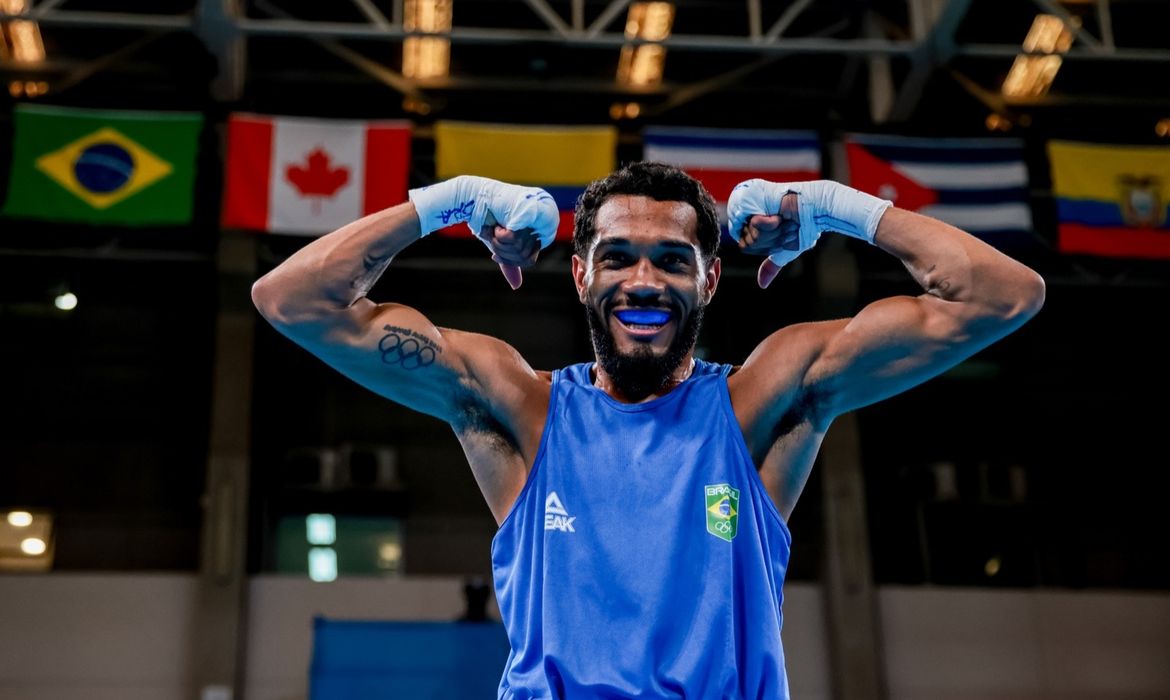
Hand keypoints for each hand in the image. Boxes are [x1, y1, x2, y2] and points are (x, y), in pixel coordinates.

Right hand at [410, 175, 558, 289]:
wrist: (473, 198)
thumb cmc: (487, 218)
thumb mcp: (502, 245)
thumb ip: (511, 263)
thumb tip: (517, 285)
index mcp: (542, 226)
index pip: (530, 259)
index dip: (510, 259)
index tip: (494, 253)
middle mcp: (547, 216)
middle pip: (526, 256)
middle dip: (504, 252)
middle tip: (495, 237)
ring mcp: (541, 211)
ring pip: (520, 248)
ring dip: (501, 243)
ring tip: (497, 228)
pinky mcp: (530, 210)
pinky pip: (515, 239)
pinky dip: (501, 235)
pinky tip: (497, 225)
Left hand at [736, 192, 800, 288]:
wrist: (815, 209)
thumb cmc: (804, 227)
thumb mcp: (784, 250)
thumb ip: (771, 265)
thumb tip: (762, 284)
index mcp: (751, 227)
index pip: (745, 247)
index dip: (765, 246)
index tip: (783, 236)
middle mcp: (747, 216)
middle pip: (746, 243)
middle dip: (770, 240)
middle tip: (785, 226)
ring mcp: (747, 206)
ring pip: (750, 235)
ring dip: (772, 232)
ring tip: (783, 220)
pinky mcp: (751, 199)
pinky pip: (753, 224)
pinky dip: (769, 223)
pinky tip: (778, 215)